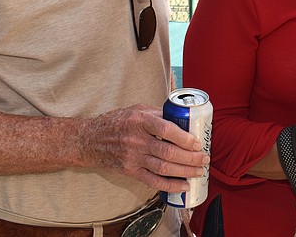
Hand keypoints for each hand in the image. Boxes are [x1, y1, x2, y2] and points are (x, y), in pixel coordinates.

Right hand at [77, 104, 209, 192]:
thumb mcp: (137, 109)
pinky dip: (170, 185)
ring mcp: (132, 157)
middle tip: (204, 159)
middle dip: (190, 158)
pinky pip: (153, 181)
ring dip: (184, 171)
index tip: (197, 142)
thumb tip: (184, 118)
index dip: (184, 138)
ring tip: (198, 171)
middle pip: (168, 152)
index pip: (167, 130)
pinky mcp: (130, 171)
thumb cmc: (117, 121)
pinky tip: (183, 185)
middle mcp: (136, 140)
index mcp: (140, 120)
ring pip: (163, 168)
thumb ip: (159, 114)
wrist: (91, 140)